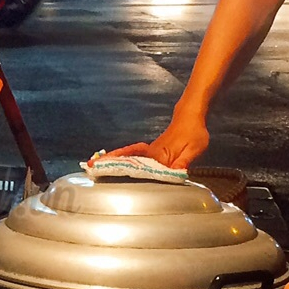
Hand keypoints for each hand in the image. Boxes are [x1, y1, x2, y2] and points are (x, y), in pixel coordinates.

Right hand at [92, 107, 208, 171]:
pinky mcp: (150, 150)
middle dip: (111, 163)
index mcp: (161, 154)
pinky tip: (114, 161)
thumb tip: (176, 174)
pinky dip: (121, 157)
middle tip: (93, 166)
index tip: (113, 172)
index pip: (143, 165)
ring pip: (128, 156)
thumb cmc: (194, 131)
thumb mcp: (194, 148)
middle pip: (129, 159)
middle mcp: (152, 152)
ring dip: (112, 159)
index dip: (128, 170)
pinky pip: (133, 154)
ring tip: (96, 164)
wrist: (190, 115)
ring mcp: (150, 150)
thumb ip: (184, 161)